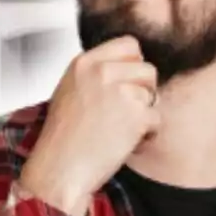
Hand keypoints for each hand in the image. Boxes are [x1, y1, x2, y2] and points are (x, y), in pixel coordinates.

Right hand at [20, 36, 158, 215]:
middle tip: (124, 112)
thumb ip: (95, 75)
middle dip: (142, 90)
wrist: (59, 170)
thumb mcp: (69, 92)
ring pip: (153, 94)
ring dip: (144, 114)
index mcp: (84, 63)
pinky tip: (124, 143)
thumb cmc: (61, 140)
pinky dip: (146, 135)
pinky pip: (156, 119)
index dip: (133, 65)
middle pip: (146, 69)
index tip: (126, 83)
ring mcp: (121, 91)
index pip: (128, 45)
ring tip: (120, 130)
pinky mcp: (136, 114)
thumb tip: (124, 71)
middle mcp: (102, 71)